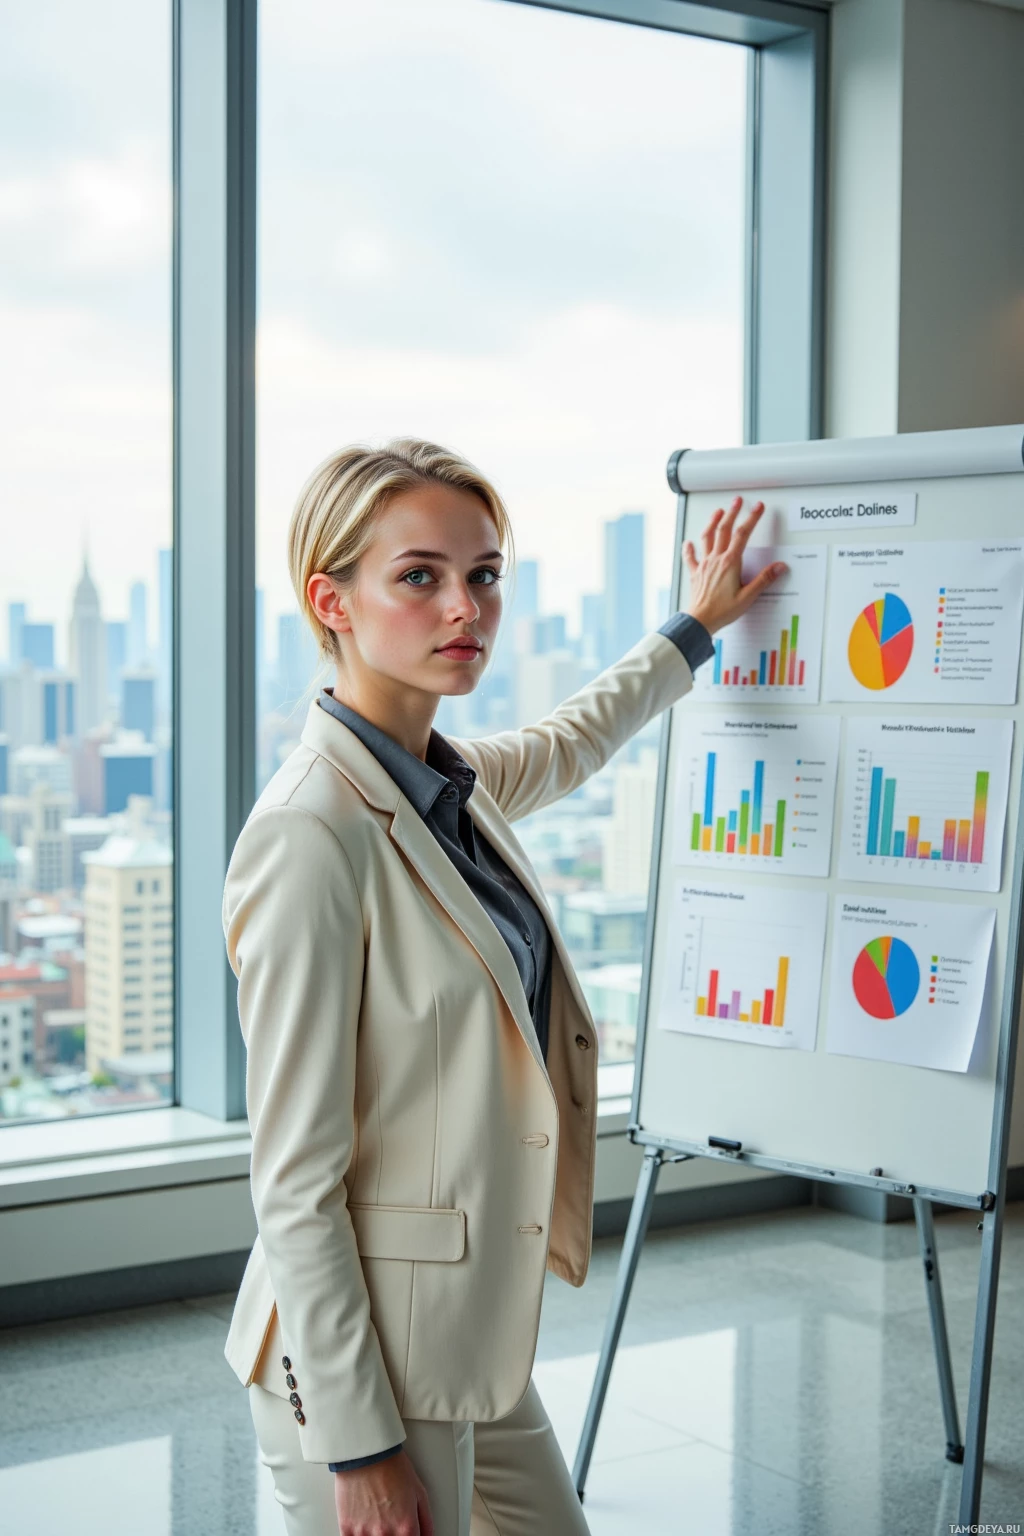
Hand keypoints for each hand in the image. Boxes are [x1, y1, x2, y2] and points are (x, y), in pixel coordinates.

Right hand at [334, 1450, 433, 1535]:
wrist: (367, 1452)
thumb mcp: (419, 1492)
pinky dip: (360, 1534)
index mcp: (406, 1527)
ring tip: (377, 1519)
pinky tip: (364, 1524)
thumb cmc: (392, 1466)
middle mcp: (386, 1534)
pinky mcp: (346, 1528)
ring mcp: (364, 1533)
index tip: (406, 1534)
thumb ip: (425, 1521)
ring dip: (376, 1535)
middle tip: (390, 1521)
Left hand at [683, 497, 786, 634]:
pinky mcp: (696, 574)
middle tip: (737, 501)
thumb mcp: (748, 596)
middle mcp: (716, 560)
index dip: (751, 518)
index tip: (758, 507)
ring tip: (717, 512)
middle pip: (724, 530)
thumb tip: (779, 567)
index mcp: (730, 563)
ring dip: (712, 523)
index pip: (743, 534)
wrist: (700, 620)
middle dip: (732, 513)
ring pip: (707, 538)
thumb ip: (764, 579)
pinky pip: (691, 558)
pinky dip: (689, 549)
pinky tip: (688, 542)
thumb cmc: (722, 611)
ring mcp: (704, 565)